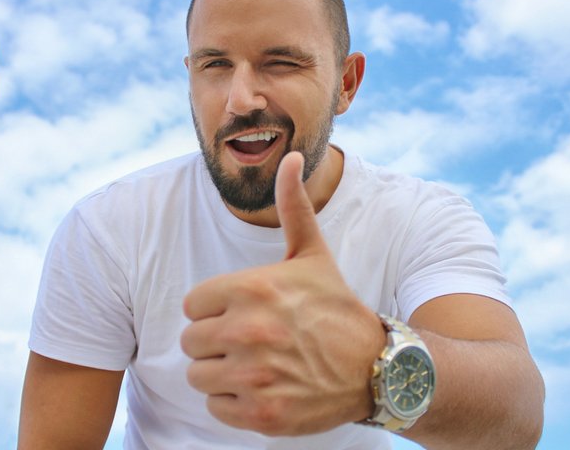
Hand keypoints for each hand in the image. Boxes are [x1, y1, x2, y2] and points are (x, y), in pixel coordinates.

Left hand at [181, 151, 384, 435]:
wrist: (378, 368)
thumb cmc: (336, 308)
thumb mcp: (313, 254)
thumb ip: (292, 206)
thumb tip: (291, 154)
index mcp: (251, 288)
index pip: (192, 305)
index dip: (216, 310)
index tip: (245, 313)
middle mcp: (248, 331)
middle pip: (191, 342)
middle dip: (216, 343)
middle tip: (252, 343)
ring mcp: (255, 375)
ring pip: (199, 376)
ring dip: (222, 374)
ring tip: (258, 366)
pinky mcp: (261, 414)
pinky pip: (215, 408)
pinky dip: (234, 404)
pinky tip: (265, 389)